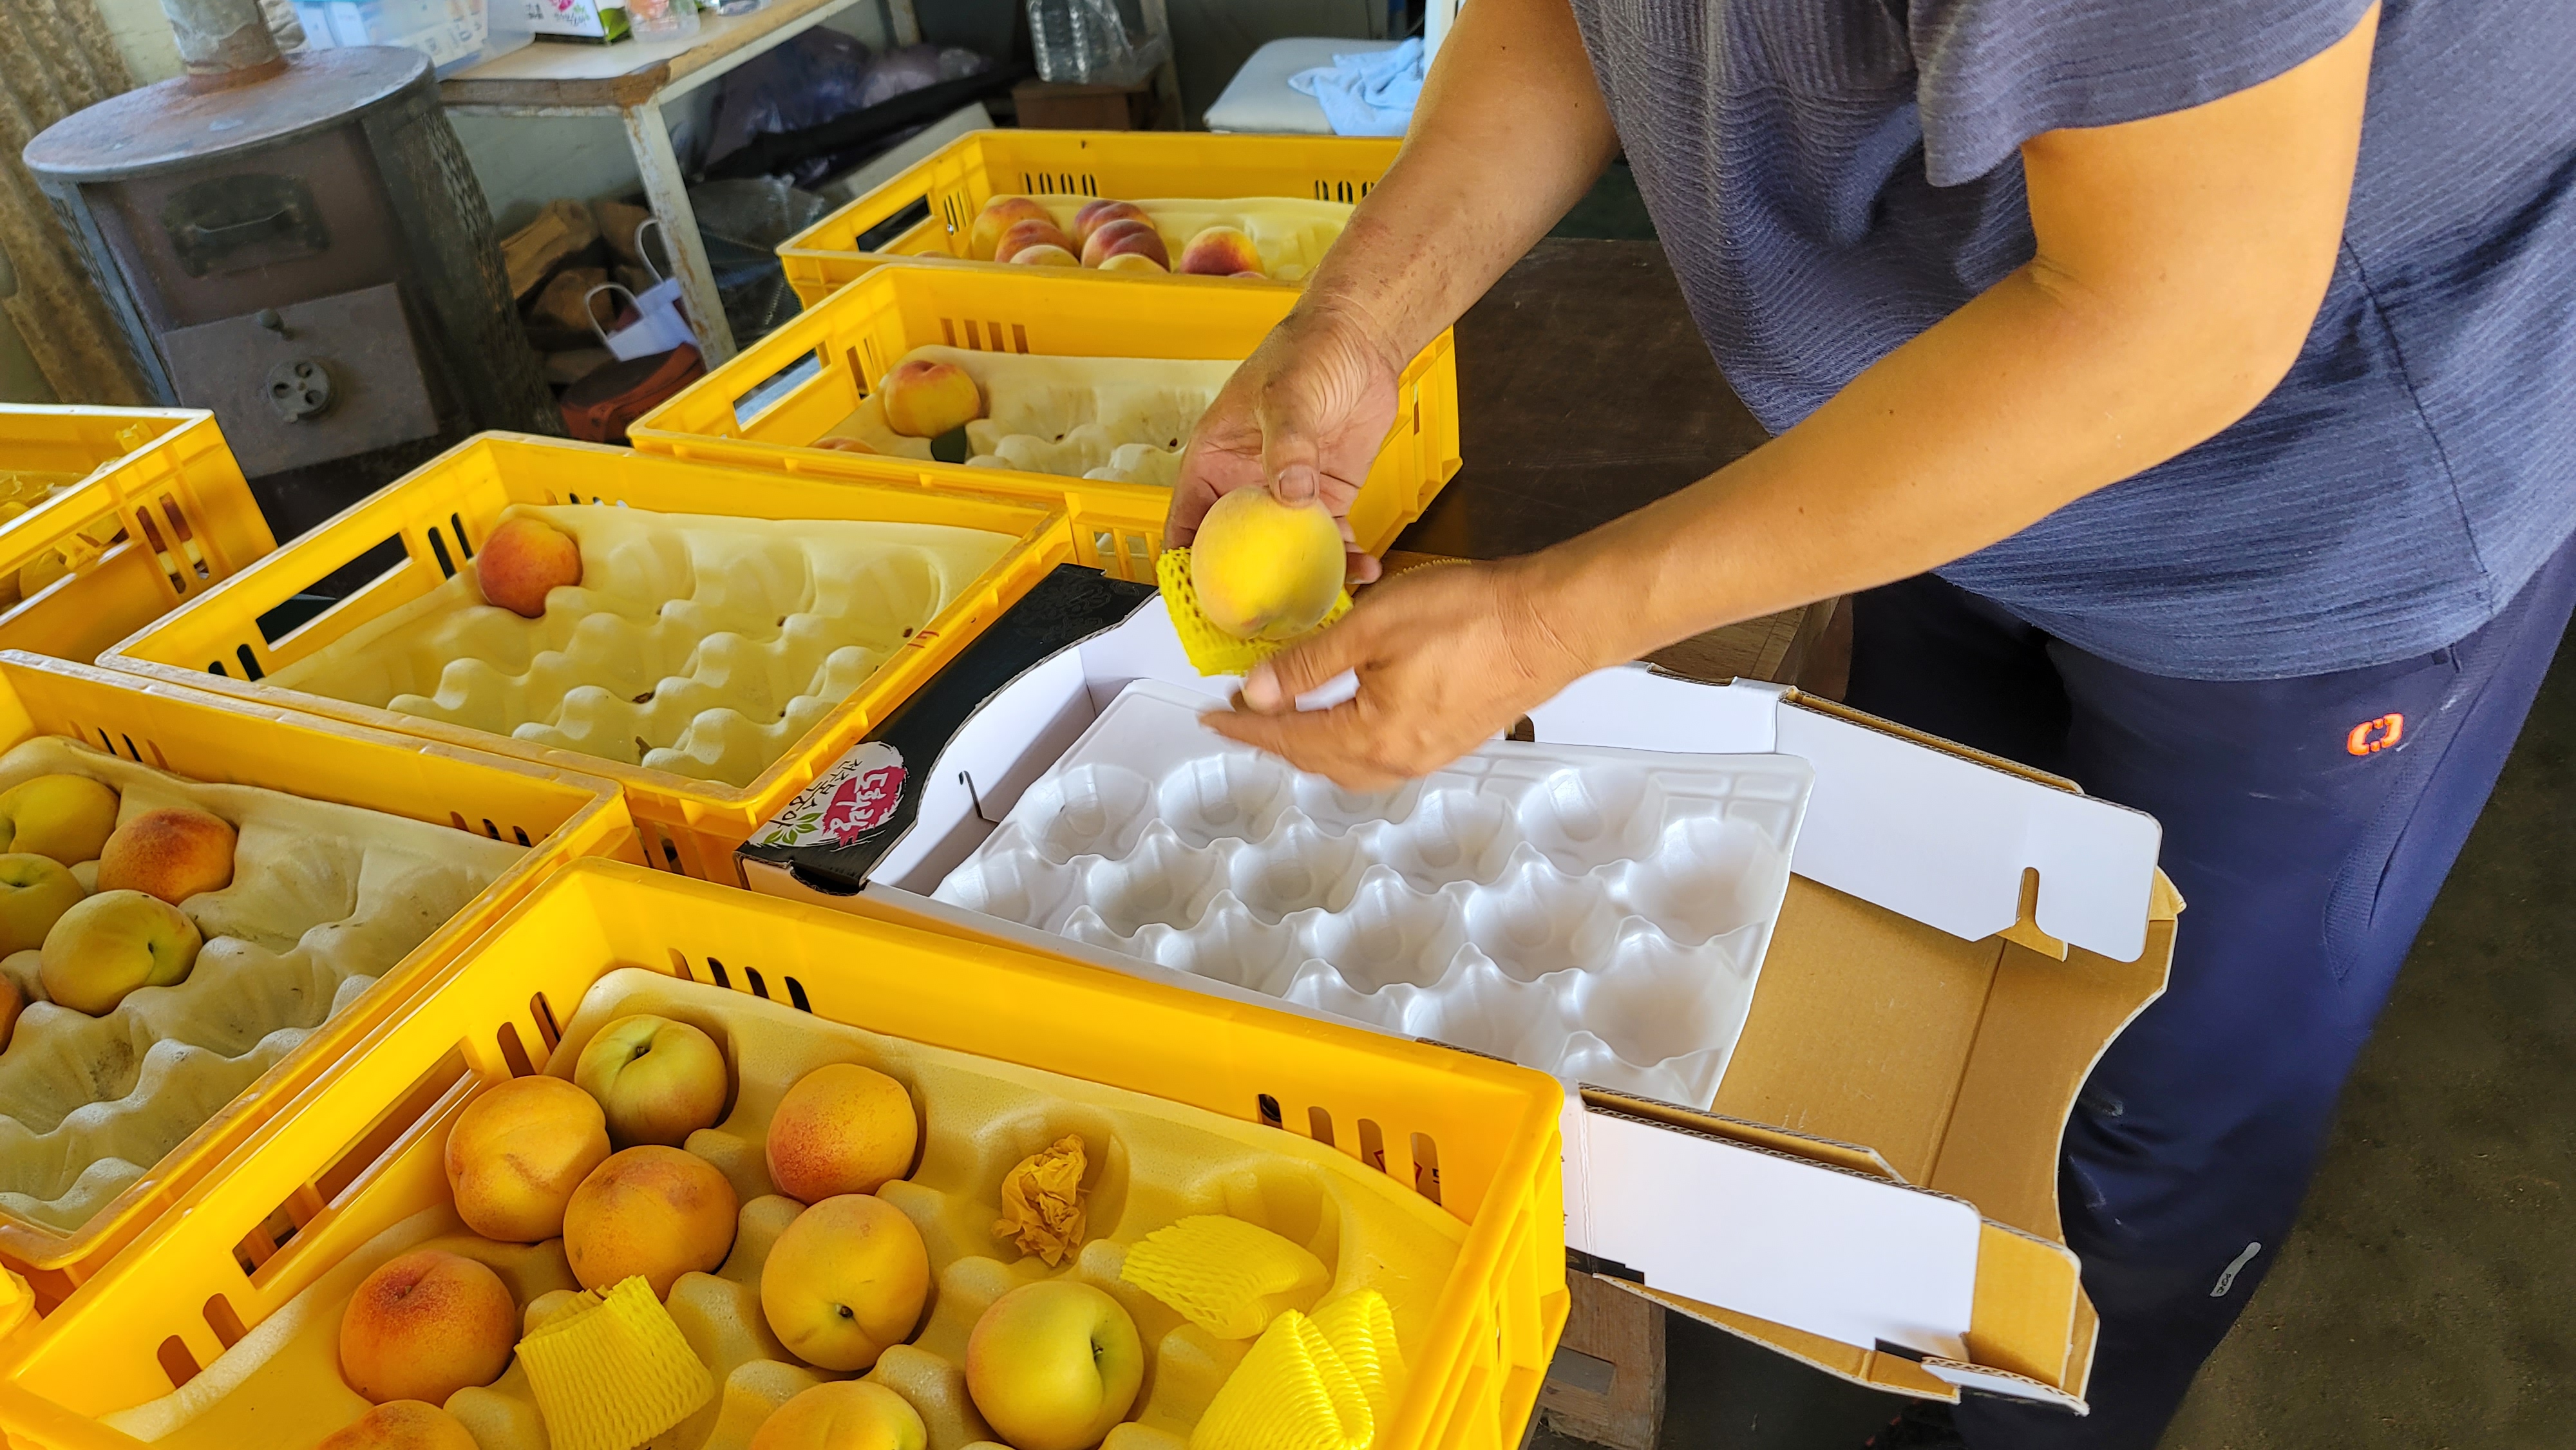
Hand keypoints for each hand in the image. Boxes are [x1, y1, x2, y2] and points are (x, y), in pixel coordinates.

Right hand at [1167, 303, 1402, 583]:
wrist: (1362, 340)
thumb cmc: (1307, 352)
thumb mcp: (1285, 396)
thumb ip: (1286, 446)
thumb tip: (1289, 495)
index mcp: (1213, 465)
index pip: (1186, 529)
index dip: (1186, 572)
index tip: (1201, 607)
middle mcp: (1245, 489)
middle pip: (1235, 557)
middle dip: (1247, 596)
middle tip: (1265, 629)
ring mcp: (1287, 498)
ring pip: (1286, 558)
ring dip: (1304, 584)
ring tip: (1325, 609)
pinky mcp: (1327, 499)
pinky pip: (1331, 543)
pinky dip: (1345, 562)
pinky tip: (1364, 572)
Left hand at [1205, 558, 1598, 788]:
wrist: (1550, 621)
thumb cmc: (1472, 616)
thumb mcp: (1372, 628)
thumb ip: (1308, 665)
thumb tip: (1258, 694)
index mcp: (1374, 737)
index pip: (1289, 739)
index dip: (1244, 727)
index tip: (1212, 717)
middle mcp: (1400, 760)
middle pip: (1316, 762)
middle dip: (1274, 739)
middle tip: (1241, 713)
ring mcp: (1430, 755)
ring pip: (1350, 765)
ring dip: (1311, 746)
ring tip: (1285, 717)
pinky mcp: (1451, 740)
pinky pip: (1381, 756)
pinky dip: (1347, 741)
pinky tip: (1344, 718)